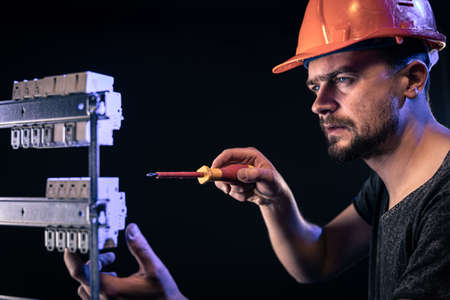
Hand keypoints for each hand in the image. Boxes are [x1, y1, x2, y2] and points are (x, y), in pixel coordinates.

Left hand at [64, 223, 186, 299]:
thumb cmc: (162, 295)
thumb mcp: (154, 268)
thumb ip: (140, 247)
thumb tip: (132, 230)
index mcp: (111, 289)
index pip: (80, 272)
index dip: (71, 258)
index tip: (69, 248)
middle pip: (84, 278)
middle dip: (94, 263)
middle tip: (110, 256)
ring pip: (87, 289)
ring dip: (95, 275)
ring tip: (112, 269)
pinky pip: (94, 297)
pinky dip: (99, 285)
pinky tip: (114, 279)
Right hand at [212, 147, 292, 205]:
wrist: (275, 198)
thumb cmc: (275, 184)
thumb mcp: (268, 178)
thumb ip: (255, 175)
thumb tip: (240, 174)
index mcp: (249, 155)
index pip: (229, 155)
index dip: (219, 161)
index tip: (214, 171)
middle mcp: (241, 163)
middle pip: (223, 168)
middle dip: (225, 180)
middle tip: (227, 189)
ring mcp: (238, 174)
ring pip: (225, 182)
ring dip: (236, 189)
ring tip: (250, 190)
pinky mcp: (236, 184)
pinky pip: (230, 190)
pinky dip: (238, 195)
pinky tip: (249, 195)